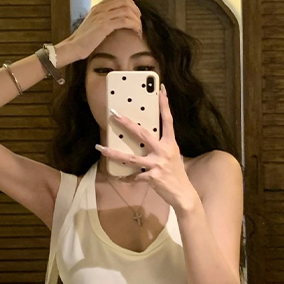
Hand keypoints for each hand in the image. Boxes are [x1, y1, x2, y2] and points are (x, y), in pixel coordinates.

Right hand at [62, 0, 142, 61]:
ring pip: (127, 10)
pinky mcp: (104, 25)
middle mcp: (100, 8)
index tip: (134, 13)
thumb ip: (102, 20)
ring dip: (136, 19)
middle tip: (139, 21)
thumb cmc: (82, 41)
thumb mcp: (92, 26)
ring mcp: (102, 15)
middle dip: (135, 10)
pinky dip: (133, 25)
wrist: (73, 47)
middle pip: (124, 0)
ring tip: (139, 28)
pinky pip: (124, 20)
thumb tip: (114, 23)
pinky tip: (136, 32)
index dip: (129, 2)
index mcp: (98, 7)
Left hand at [95, 84, 199, 212]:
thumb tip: (145, 142)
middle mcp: (164, 151)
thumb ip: (160, 148)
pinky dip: (125, 177)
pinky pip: (133, 176)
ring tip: (100, 147)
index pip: (167, 120)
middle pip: (142, 134)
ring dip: (113, 153)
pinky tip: (118, 177)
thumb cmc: (176, 174)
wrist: (183, 194)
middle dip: (127, 124)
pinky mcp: (152, 177)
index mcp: (170, 143)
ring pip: (130, 158)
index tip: (161, 89)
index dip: (164, 104)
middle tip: (114, 115)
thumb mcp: (172, 156)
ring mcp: (157, 164)